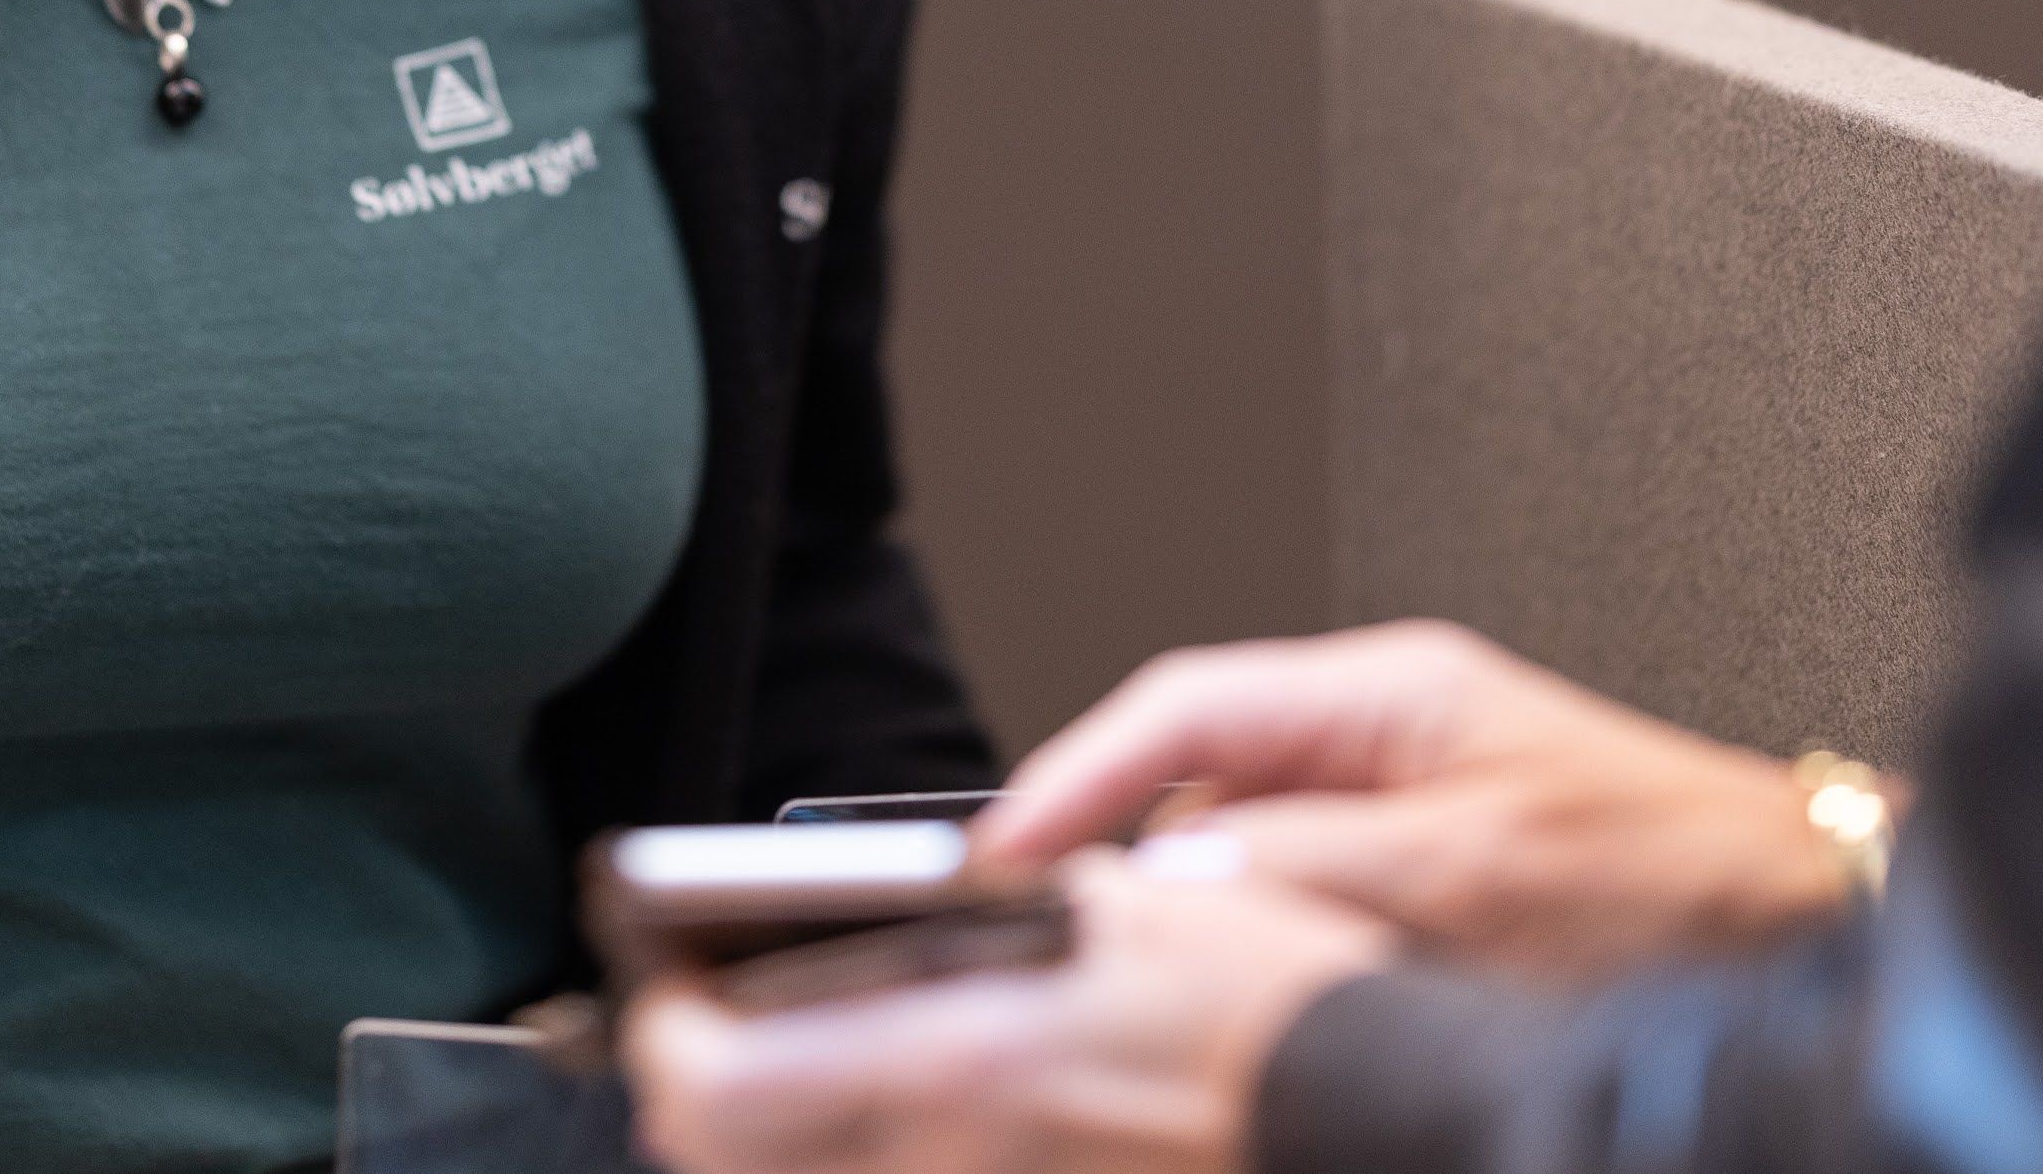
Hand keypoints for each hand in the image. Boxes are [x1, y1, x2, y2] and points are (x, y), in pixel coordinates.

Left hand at [623, 848, 1389, 1173]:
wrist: (1378, 1115)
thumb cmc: (1275, 1008)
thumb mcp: (1122, 903)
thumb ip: (995, 904)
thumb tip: (915, 896)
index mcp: (956, 1062)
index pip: (711, 1084)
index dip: (664, 1032)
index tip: (670, 985)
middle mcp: (948, 1160)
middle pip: (728, 1153)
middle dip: (702, 1086)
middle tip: (715, 1027)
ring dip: (779, 1125)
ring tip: (794, 1059)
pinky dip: (865, 1153)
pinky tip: (900, 1113)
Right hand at [979, 621, 1863, 979]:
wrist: (1808, 923)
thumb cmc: (1680, 877)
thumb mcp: (1473, 878)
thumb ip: (1312, 871)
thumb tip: (1173, 884)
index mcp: (1390, 696)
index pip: (1184, 710)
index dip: (1080, 776)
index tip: (1009, 847)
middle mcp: (1386, 738)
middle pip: (1198, 779)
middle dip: (1117, 851)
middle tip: (1048, 928)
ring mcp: (1403, 808)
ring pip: (1244, 853)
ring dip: (1195, 915)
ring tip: (1144, 980)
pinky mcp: (1425, 880)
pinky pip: (1301, 905)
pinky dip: (1260, 951)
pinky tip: (1250, 1000)